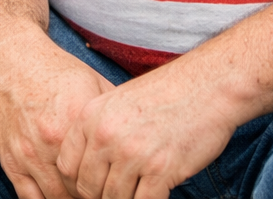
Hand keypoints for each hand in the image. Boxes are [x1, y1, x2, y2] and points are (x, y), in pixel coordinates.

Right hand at [0, 27, 115, 198]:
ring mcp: (30, 154)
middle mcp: (53, 140)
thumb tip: (138, 131)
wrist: (13, 62)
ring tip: (82, 194)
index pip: (103, 170)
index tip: (118, 181)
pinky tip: (59, 196)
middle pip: (81, 190)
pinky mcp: (11, 161)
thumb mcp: (92, 82)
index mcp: (77, 121)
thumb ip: (114, 111)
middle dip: (94, 194)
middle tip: (102, 190)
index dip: (113, 181)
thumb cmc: (56, 72)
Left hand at [56, 63, 235, 198]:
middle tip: (119, 193)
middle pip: (87, 190)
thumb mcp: (118, 103)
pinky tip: (157, 192)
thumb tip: (90, 173)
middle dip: (101, 198)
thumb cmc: (165, 94)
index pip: (66, 167)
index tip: (92, 189)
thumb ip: (99, 132)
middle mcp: (106, 135)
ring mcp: (132, 153)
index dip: (77, 185)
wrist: (206, 85)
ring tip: (139, 190)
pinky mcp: (160, 170)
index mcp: (91, 116)